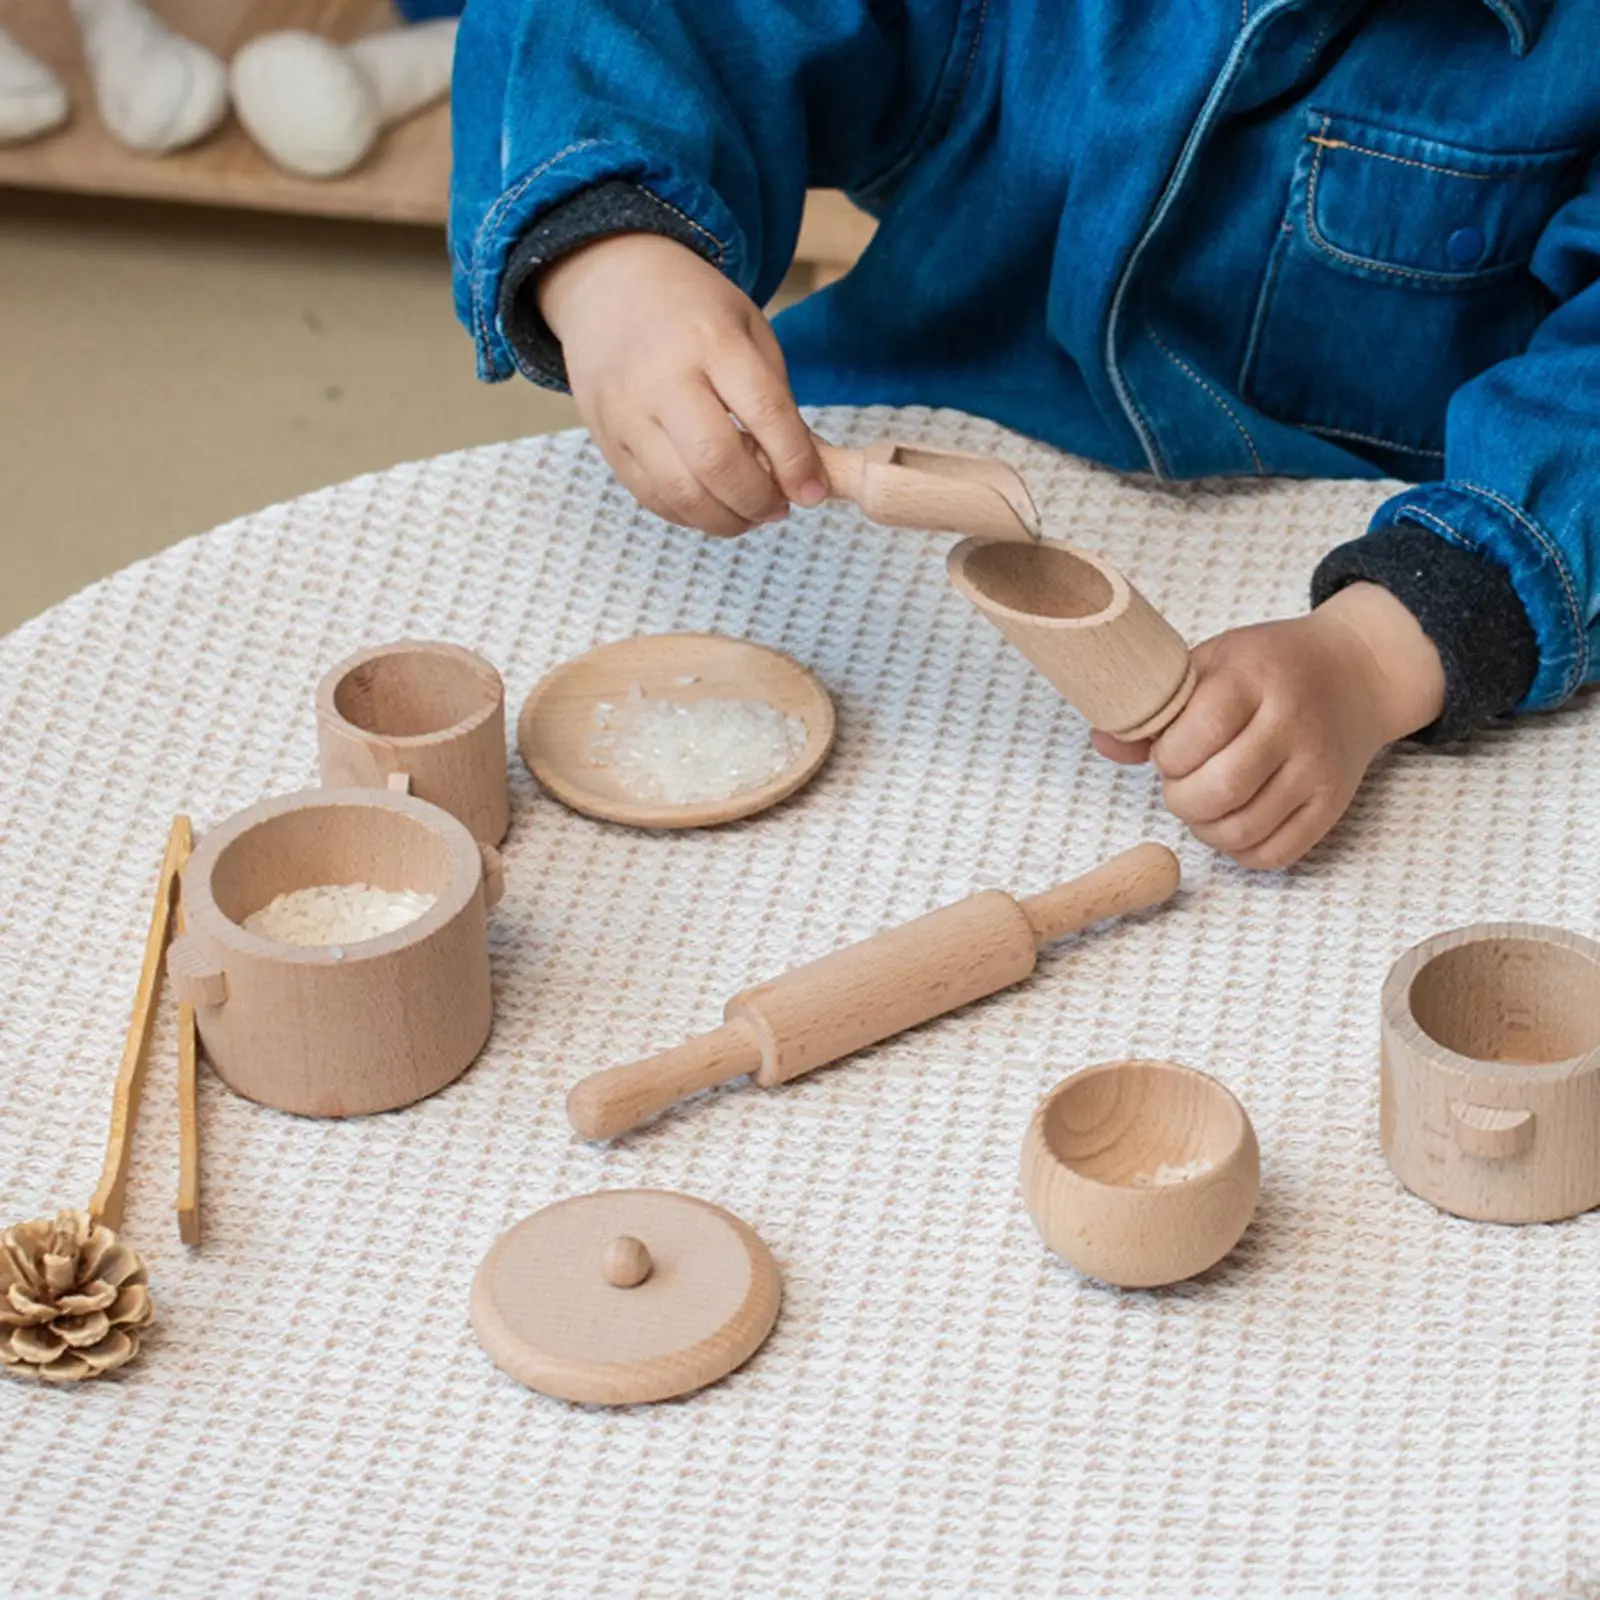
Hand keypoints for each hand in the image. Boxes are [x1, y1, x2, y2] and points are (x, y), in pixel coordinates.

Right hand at [538, 232, 827, 536]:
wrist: (607, 288)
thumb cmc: (690, 311)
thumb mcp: (747, 328)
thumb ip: (774, 397)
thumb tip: (800, 471)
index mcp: (710, 340)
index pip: (763, 411)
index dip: (795, 462)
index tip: (813, 492)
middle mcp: (662, 379)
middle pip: (716, 462)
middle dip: (758, 500)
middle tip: (780, 508)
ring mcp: (627, 415)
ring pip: (681, 492)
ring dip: (726, 520)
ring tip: (750, 514)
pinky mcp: (608, 443)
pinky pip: (653, 498)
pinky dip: (691, 515)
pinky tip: (713, 506)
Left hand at [1092, 583, 1445, 868]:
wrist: (1354, 672)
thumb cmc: (1267, 667)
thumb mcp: (1209, 662)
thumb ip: (1156, 705)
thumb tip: (1104, 742)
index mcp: (1255, 677)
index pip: (1198, 734)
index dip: (1168, 755)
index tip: (1168, 751)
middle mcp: (1293, 723)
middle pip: (1219, 790)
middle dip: (1180, 798)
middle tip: (1181, 782)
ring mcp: (1317, 768)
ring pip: (1243, 831)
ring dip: (1205, 828)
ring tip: (1203, 802)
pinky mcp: (1332, 804)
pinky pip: (1275, 854)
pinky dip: (1240, 850)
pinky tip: (1233, 821)